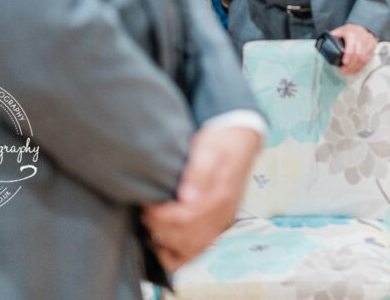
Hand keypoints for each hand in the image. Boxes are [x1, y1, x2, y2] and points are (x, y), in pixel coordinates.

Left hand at [142, 124, 262, 270]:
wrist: (242, 137)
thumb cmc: (222, 140)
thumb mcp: (208, 147)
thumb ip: (198, 172)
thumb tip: (187, 197)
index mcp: (220, 195)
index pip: (187, 218)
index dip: (162, 215)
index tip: (149, 204)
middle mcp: (223, 213)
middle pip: (187, 238)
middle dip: (161, 229)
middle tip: (148, 213)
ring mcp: (222, 220)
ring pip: (193, 250)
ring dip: (169, 245)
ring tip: (154, 228)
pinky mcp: (219, 222)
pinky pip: (200, 249)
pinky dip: (181, 252)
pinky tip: (166, 242)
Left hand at [325, 23, 378, 73]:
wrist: (365, 26)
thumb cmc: (351, 30)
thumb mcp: (341, 30)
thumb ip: (333, 36)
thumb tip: (324, 43)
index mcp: (352, 35)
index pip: (351, 48)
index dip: (348, 57)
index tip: (343, 63)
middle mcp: (361, 40)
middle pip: (357, 56)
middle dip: (350, 66)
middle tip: (342, 71)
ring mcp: (367, 45)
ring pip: (363, 59)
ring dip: (355, 68)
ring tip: (347, 72)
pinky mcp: (371, 49)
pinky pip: (367, 60)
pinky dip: (360, 67)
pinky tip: (354, 70)